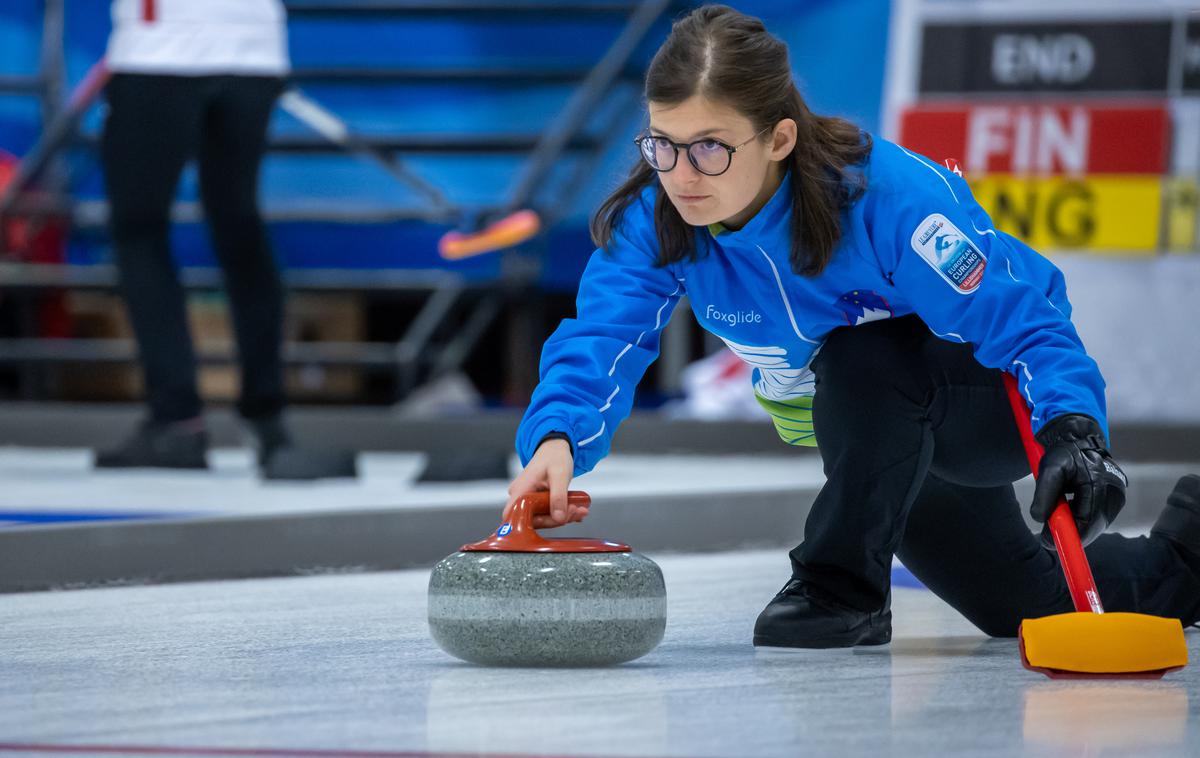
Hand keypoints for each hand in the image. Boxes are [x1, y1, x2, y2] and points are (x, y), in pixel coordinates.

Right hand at [504, 438, 586, 528]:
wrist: (555, 448)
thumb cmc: (554, 456)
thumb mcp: (559, 475)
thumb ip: (558, 497)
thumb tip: (559, 518)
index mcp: (520, 490)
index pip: (515, 515)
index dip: (530, 525)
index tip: (556, 520)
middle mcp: (520, 496)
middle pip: (533, 519)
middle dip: (556, 519)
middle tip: (576, 511)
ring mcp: (528, 499)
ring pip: (543, 517)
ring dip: (562, 516)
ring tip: (580, 509)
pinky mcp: (536, 501)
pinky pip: (547, 512)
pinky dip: (562, 512)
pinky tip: (576, 508)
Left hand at [1030, 414, 1126, 548]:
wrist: (1080, 439)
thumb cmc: (1064, 453)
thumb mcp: (1049, 469)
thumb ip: (1044, 494)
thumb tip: (1040, 518)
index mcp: (1100, 484)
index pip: (1087, 520)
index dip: (1069, 536)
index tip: (1050, 543)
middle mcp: (1114, 494)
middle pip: (1093, 526)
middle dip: (1071, 533)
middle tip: (1048, 534)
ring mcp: (1117, 498)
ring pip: (1095, 524)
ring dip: (1076, 525)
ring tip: (1058, 511)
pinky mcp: (1115, 500)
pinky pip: (1097, 517)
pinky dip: (1081, 519)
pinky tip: (1069, 507)